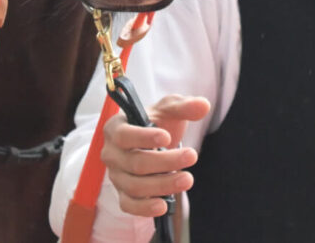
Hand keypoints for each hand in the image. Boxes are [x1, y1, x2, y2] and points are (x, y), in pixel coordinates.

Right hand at [99, 93, 209, 217]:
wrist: (152, 144)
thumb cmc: (157, 123)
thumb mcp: (169, 109)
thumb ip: (184, 106)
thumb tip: (203, 105)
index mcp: (116, 128)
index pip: (125, 135)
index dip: (144, 138)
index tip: (167, 137)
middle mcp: (111, 153)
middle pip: (135, 163)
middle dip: (166, 162)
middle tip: (192, 156)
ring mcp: (116, 176)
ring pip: (135, 186)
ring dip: (163, 185)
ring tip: (188, 179)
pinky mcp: (123, 195)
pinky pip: (129, 205)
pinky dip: (145, 208)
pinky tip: (164, 206)